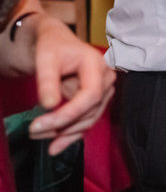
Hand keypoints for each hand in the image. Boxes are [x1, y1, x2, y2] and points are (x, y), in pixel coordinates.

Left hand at [27, 16, 115, 155]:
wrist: (60, 45)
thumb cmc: (53, 48)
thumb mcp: (45, 59)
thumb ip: (47, 81)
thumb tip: (49, 106)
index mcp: (97, 65)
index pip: (90, 95)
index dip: (69, 113)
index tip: (41, 124)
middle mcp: (106, 80)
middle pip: (90, 110)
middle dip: (63, 126)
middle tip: (33, 132)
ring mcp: (104, 92)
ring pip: (89, 119)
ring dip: (65, 132)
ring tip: (39, 136)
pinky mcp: (97, 102)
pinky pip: (87, 121)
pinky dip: (71, 135)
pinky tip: (56, 146)